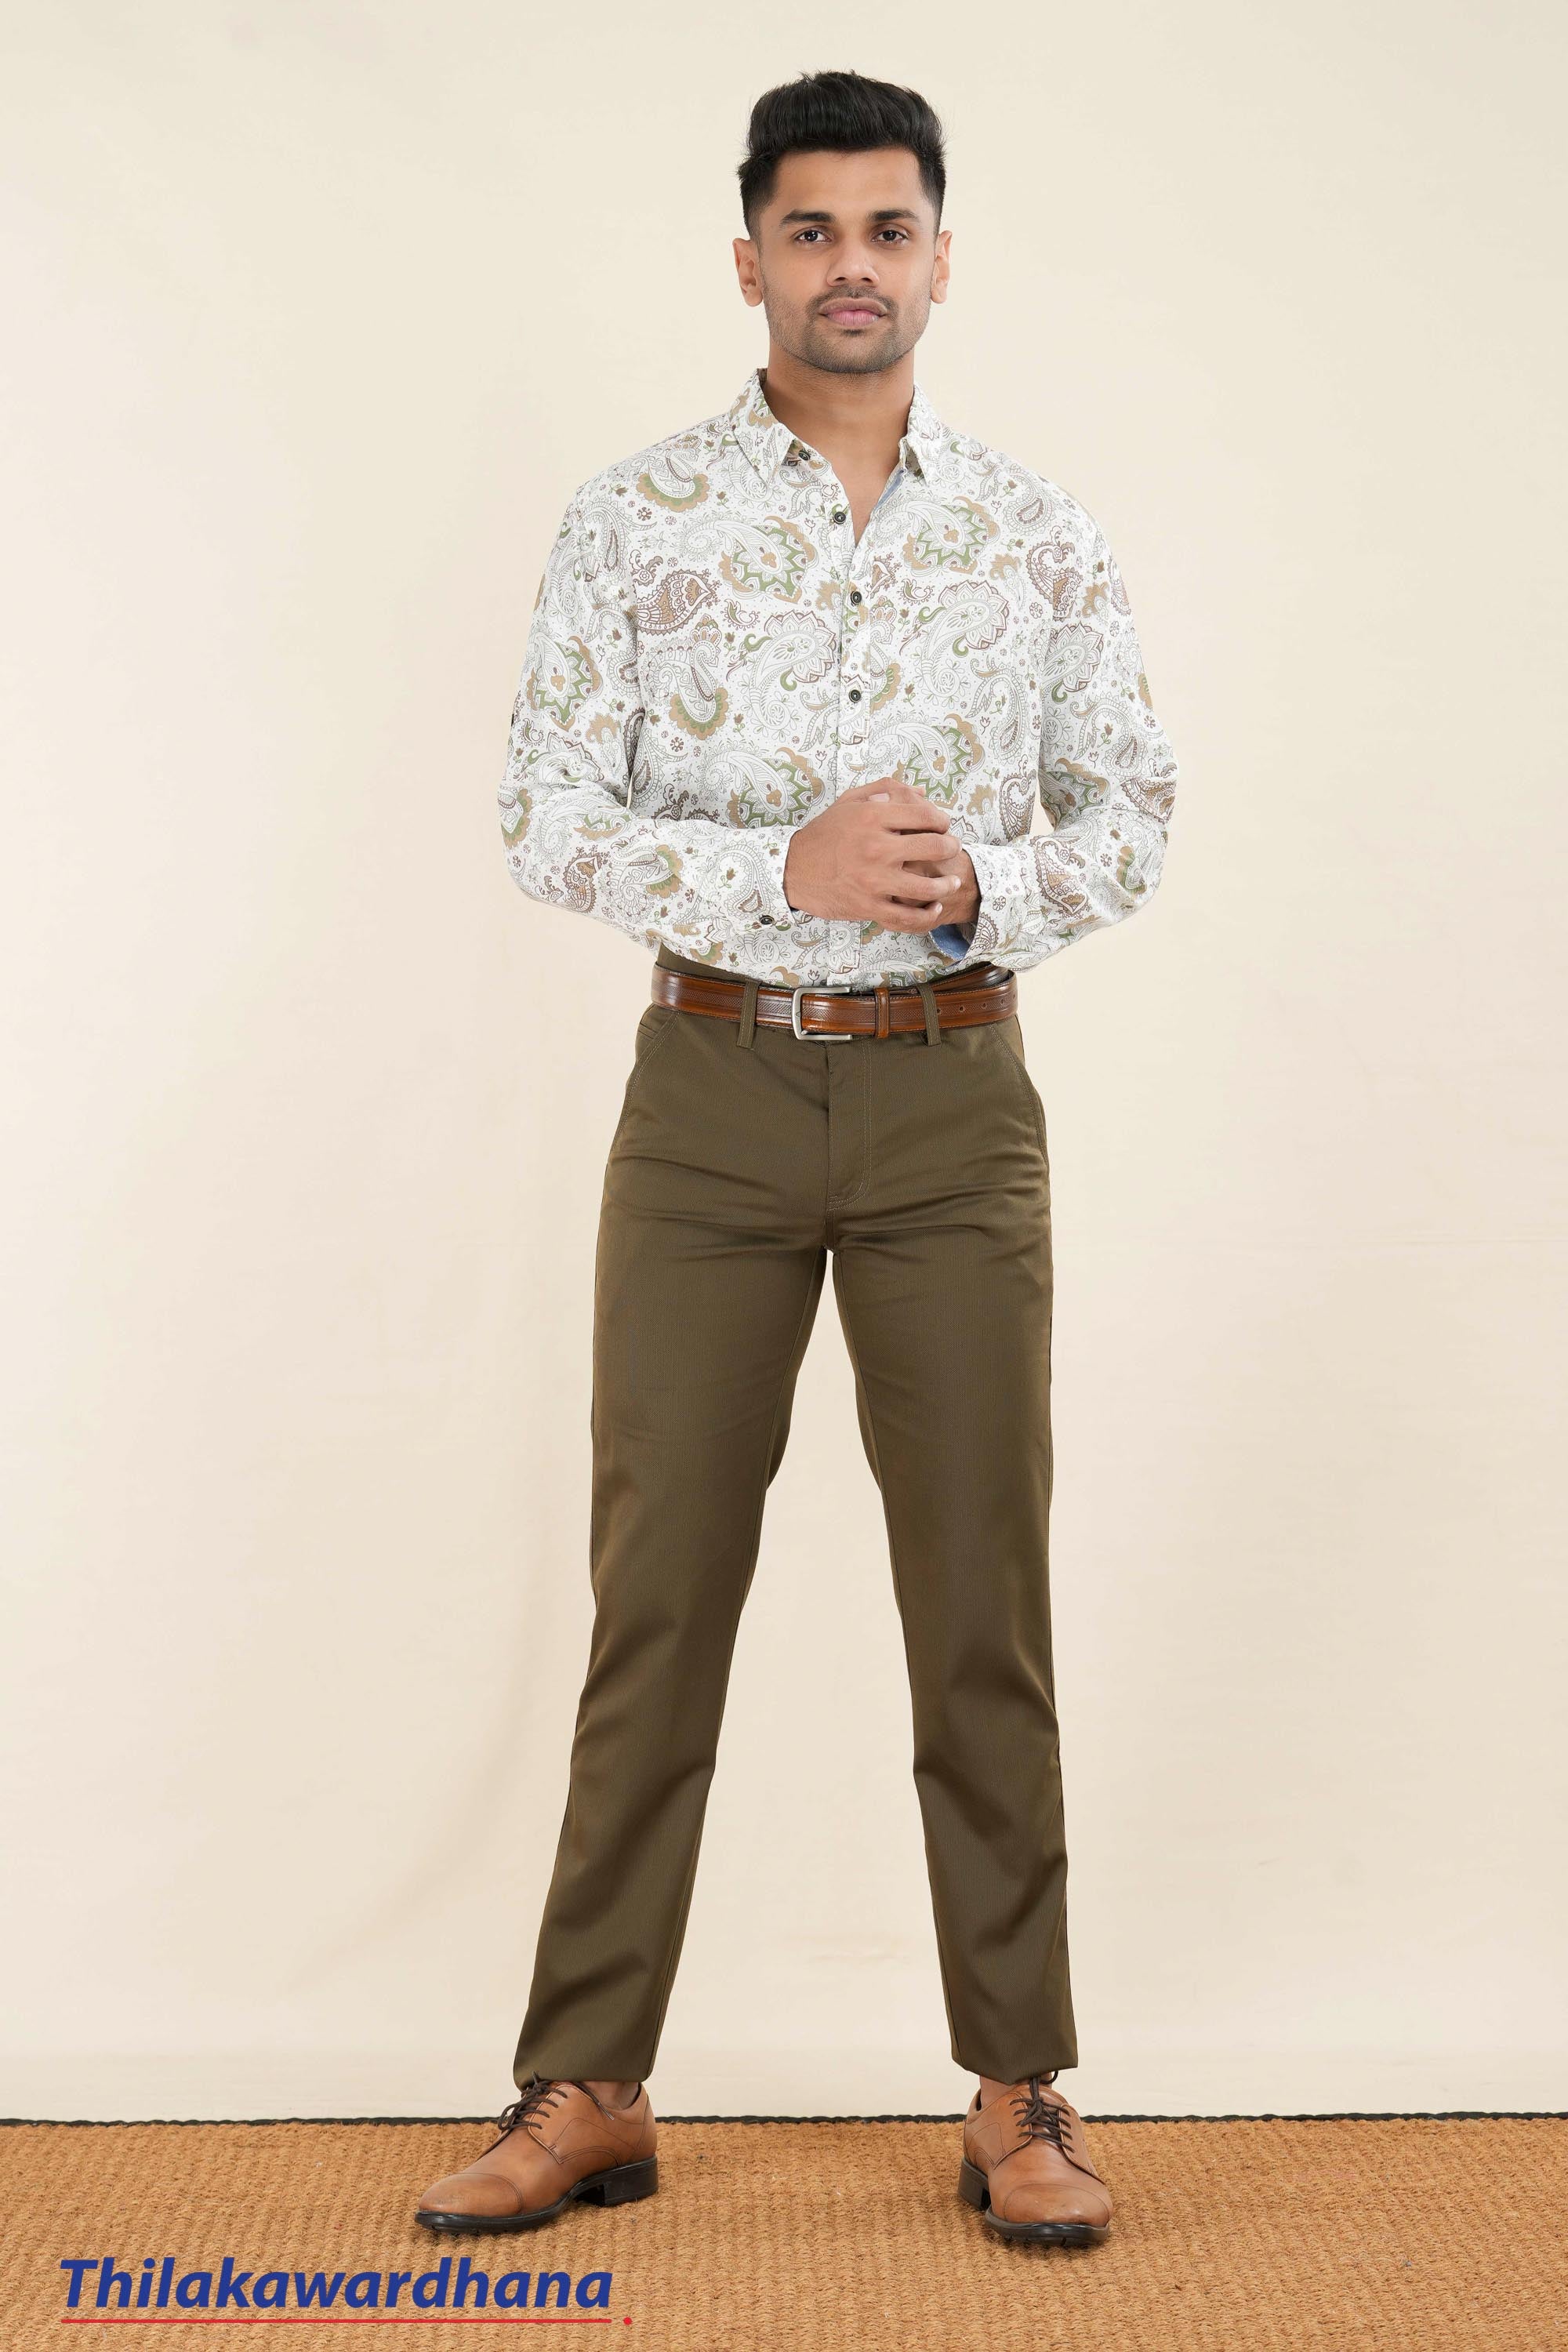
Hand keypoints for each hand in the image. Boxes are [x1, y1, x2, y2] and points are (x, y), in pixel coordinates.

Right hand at [781, 776, 978, 932]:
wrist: (792, 869)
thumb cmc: (823, 835)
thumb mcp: (849, 802)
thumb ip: (884, 791)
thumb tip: (922, 793)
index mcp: (872, 817)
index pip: (925, 816)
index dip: (942, 820)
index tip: (943, 826)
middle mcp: (876, 847)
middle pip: (933, 847)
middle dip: (950, 848)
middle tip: (951, 849)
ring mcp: (873, 880)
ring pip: (926, 886)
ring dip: (946, 885)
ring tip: (952, 882)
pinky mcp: (868, 906)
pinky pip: (907, 916)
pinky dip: (927, 915)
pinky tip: (934, 908)